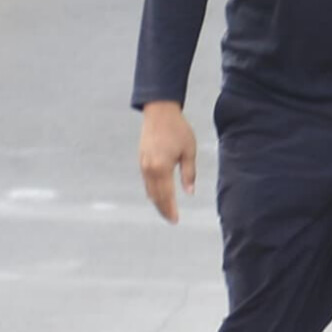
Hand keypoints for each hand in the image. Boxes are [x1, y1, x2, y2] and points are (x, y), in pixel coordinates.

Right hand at [137, 102, 194, 223]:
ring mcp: (143, 164)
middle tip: (171, 220)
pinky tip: (158, 196)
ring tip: (166, 211)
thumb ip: (189, 173)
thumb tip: (189, 192)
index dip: (170, 209)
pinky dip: (152, 190)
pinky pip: (146, 181)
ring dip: (157, 201)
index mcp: (162, 167)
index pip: (166, 195)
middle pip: (155, 195)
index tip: (175, 220)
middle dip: (163, 208)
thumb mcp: (189, 152)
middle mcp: (149, 168)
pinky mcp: (141, 159)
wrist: (159, 112)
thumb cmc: (178, 130)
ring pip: (149, 189)